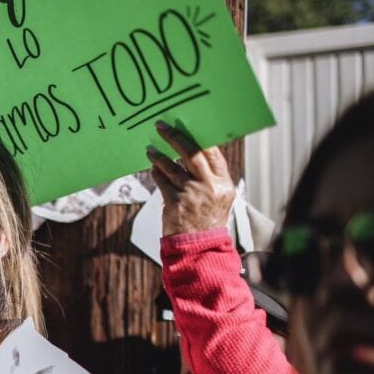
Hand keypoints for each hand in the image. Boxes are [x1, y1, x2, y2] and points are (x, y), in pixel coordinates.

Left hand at [146, 120, 234, 235]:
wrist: (199, 246)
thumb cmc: (207, 220)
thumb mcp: (218, 198)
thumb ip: (209, 178)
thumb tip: (191, 153)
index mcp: (223, 184)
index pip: (212, 153)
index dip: (198, 138)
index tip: (185, 126)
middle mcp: (209, 186)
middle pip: (192, 153)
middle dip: (175, 137)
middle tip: (161, 127)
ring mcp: (191, 194)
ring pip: (172, 166)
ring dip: (159, 156)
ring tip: (150, 150)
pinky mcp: (174, 202)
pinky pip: (161, 181)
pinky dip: (156, 173)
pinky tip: (152, 168)